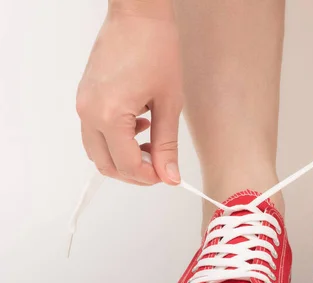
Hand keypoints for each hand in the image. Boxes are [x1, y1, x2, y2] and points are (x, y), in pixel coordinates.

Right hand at [76, 1, 182, 184]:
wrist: (137, 15)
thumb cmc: (154, 48)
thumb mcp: (169, 102)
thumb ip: (167, 144)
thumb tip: (168, 173)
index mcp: (109, 115)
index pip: (126, 165)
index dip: (149, 177)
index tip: (166, 176)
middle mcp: (89, 112)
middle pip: (106, 164)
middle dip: (134, 173)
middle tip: (159, 167)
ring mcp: (83, 104)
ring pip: (98, 151)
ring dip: (123, 157)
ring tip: (150, 144)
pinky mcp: (85, 97)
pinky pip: (94, 132)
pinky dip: (114, 140)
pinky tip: (138, 126)